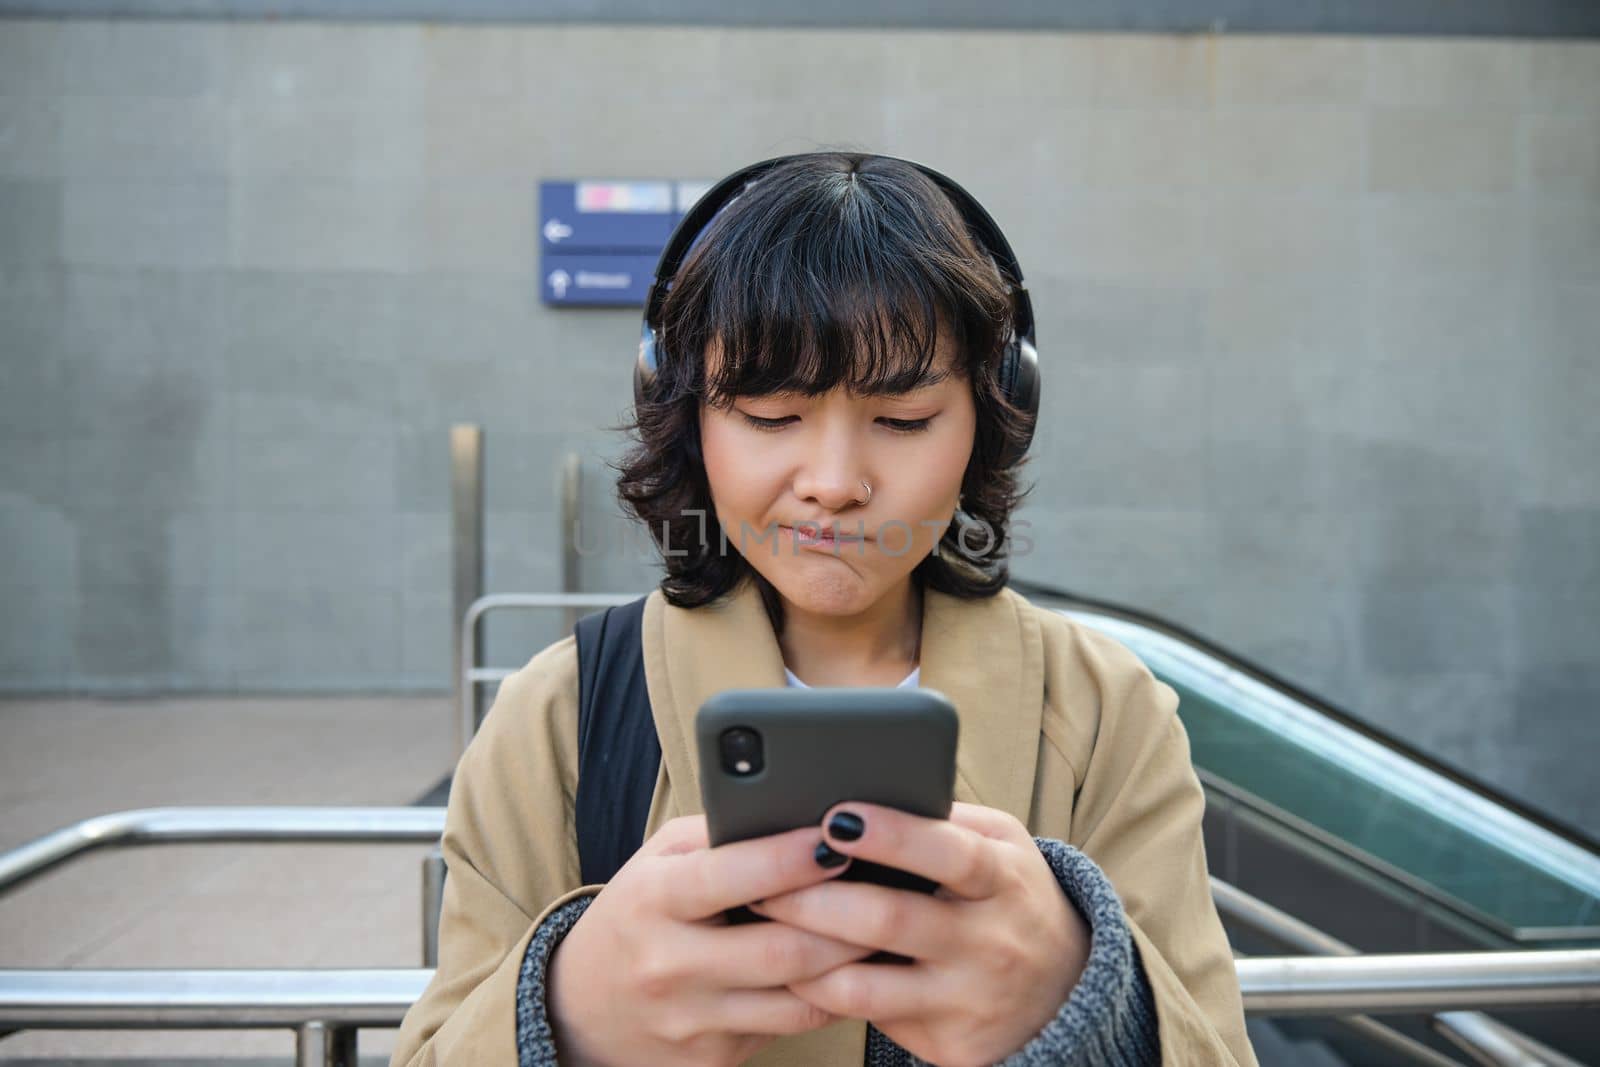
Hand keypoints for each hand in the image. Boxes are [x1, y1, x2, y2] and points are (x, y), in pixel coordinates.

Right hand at [546, 815, 873, 1066]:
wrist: (583, 1008)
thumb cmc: (638, 913)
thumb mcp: (660, 860)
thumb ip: (719, 835)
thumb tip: (795, 812)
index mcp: (653, 900)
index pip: (728, 878)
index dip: (788, 858)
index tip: (835, 836)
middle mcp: (669, 965)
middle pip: (781, 950)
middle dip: (845, 921)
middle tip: (888, 889)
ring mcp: (691, 1021)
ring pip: (797, 999)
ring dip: (851, 965)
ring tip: (886, 930)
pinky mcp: (711, 1060)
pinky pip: (789, 1028)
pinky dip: (829, 998)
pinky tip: (852, 970)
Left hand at [749, 802, 1089, 1066]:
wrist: (1066, 990)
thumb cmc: (1010, 896)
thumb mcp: (1001, 847)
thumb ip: (945, 821)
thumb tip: (864, 787)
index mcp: (1004, 878)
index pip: (949, 852)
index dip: (892, 834)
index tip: (836, 817)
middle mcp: (989, 942)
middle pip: (888, 919)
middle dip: (812, 898)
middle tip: (760, 881)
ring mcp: (968, 999)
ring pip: (864, 984)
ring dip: (802, 953)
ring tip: (762, 923)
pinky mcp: (949, 1044)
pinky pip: (868, 1019)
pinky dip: (823, 992)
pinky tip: (793, 968)